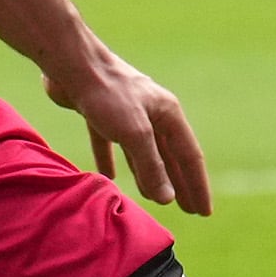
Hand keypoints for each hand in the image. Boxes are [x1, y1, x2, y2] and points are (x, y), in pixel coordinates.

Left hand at [49, 43, 211, 215]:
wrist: (71, 64)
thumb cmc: (107, 93)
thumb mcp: (135, 133)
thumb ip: (152, 166)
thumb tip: (168, 199)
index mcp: (168, 114)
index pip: (190, 156)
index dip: (197, 185)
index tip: (204, 212)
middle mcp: (152, 113)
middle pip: (170, 156)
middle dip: (179, 184)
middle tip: (189, 211)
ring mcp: (126, 113)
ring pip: (142, 152)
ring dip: (150, 176)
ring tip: (156, 198)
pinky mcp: (99, 114)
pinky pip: (110, 145)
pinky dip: (112, 162)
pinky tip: (110, 178)